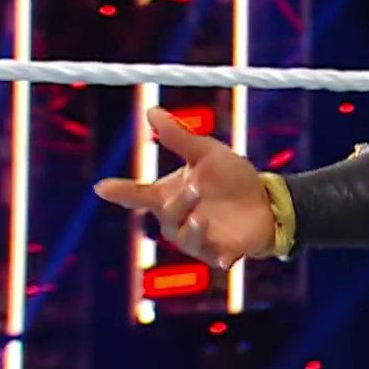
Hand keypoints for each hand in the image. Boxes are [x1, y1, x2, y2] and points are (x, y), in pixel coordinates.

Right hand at [93, 107, 276, 267]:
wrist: (267, 201)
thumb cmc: (231, 178)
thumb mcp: (207, 153)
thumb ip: (178, 137)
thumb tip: (151, 110)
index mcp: (169, 195)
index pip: (139, 194)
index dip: (121, 191)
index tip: (102, 187)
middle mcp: (177, 219)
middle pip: (167, 214)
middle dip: (179, 203)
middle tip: (196, 187)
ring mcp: (197, 238)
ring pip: (185, 237)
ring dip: (194, 227)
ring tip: (203, 217)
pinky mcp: (219, 252)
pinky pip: (214, 256)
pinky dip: (217, 256)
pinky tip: (224, 257)